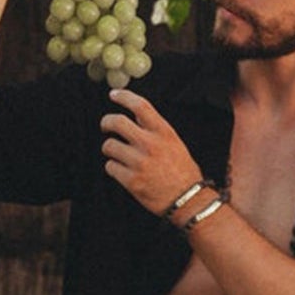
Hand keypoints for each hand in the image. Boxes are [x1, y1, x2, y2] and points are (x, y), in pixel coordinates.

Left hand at [100, 88, 202, 215]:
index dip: (124, 96)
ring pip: (109, 146)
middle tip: (106, 126)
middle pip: (117, 122)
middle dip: (106, 122)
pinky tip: (121, 171)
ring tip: (117, 154)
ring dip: (110, 149)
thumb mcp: (174, 143)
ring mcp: (139, 163)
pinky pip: (110, 167)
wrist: (188, 200)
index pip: (140, 105)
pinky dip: (113, 168)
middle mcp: (150, 144)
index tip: (114, 95)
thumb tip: (134, 116)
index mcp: (163, 132)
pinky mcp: (131, 180)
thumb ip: (155, 129)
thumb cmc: (183, 172)